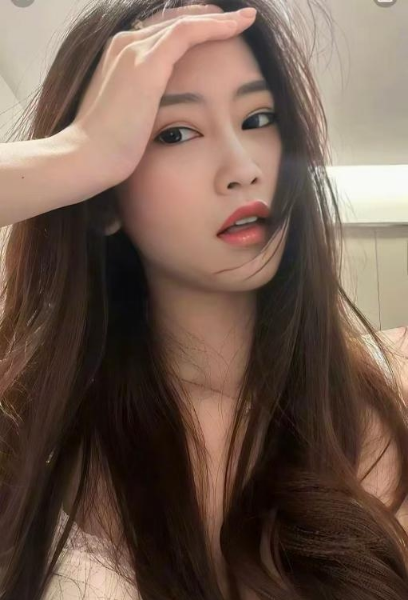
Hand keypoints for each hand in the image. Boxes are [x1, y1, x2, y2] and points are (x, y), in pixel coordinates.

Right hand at [68, 4, 256, 186]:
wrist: (87, 158)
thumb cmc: (106, 149)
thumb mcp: (126, 119)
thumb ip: (141, 105)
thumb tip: (156, 116)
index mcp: (118, 56)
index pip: (161, 32)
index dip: (191, 29)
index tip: (217, 33)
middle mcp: (124, 44)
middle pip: (174, 21)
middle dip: (207, 18)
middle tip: (236, 20)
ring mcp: (134, 50)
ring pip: (185, 22)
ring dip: (218, 19)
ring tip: (244, 20)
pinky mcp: (146, 64)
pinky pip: (189, 32)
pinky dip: (216, 27)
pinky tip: (238, 26)